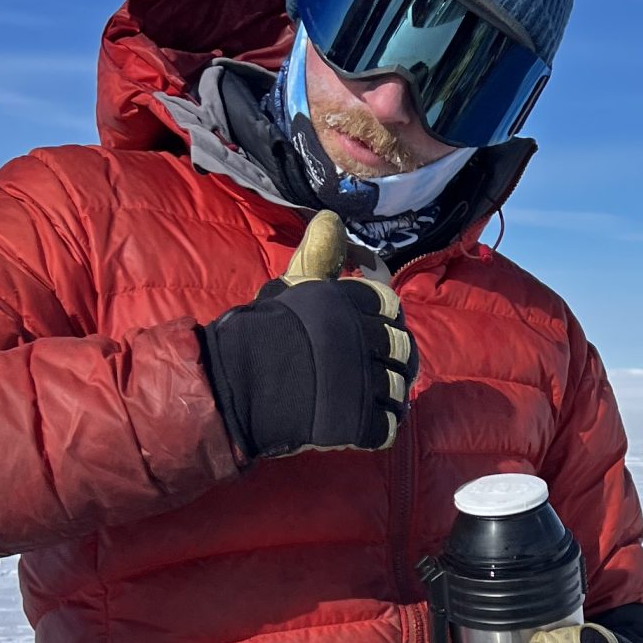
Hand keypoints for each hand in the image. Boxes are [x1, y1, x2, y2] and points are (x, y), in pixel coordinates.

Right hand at [199, 209, 414, 461]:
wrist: (240, 383)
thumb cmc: (265, 328)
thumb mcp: (291, 283)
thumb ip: (318, 254)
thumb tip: (333, 217)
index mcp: (352, 302)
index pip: (390, 303)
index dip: (384, 314)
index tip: (372, 324)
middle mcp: (365, 339)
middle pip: (402, 347)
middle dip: (394, 356)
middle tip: (376, 365)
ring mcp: (366, 383)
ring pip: (399, 387)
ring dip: (389, 392)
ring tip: (371, 395)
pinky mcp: (361, 421)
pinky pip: (388, 424)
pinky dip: (381, 424)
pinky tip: (366, 421)